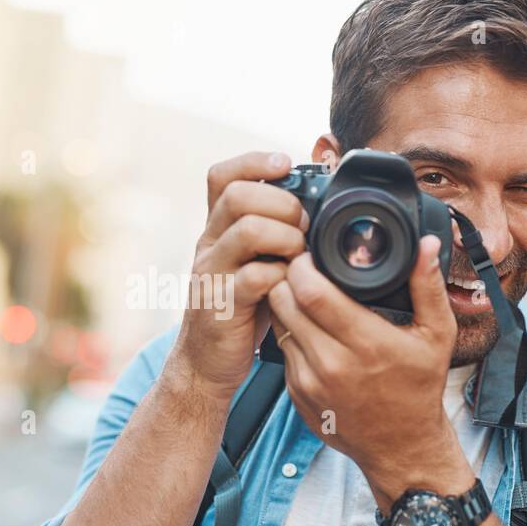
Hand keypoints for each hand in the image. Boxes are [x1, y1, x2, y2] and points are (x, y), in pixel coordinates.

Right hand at [168, 151, 309, 398]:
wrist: (206, 364)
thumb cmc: (242, 311)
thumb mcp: (253, 264)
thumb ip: (274, 235)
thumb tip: (320, 205)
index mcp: (216, 229)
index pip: (222, 176)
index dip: (254, 161)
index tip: (287, 164)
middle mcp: (209, 245)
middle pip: (237, 195)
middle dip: (282, 202)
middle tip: (304, 224)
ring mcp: (211, 274)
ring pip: (246, 230)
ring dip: (286, 235)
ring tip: (300, 253)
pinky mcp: (221, 306)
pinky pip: (254, 277)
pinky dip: (282, 276)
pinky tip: (292, 285)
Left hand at [267, 234, 475, 510]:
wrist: (401, 446)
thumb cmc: (419, 388)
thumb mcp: (437, 335)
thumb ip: (428, 287)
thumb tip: (425, 243)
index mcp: (366, 344)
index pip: (311, 292)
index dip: (303, 265)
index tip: (310, 254)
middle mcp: (332, 363)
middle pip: (284, 302)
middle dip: (287, 278)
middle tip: (302, 269)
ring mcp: (309, 381)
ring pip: (278, 323)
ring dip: (284, 304)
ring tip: (303, 294)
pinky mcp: (295, 393)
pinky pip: (281, 349)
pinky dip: (290, 332)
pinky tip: (307, 327)